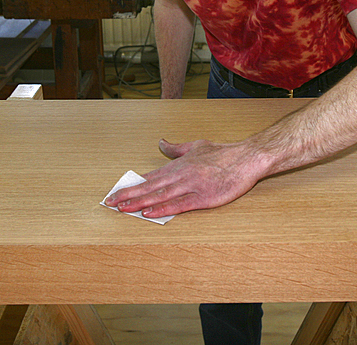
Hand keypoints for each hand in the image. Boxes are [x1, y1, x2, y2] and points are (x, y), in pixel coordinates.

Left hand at [104, 138, 266, 217]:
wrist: (247, 158)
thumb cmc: (223, 153)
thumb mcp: (196, 146)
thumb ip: (175, 148)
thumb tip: (160, 143)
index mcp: (178, 165)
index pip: (149, 177)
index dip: (131, 185)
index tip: (116, 191)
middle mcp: (180, 175)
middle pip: (149, 186)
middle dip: (128, 194)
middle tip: (109, 202)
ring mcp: (190, 186)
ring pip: (159, 195)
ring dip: (139, 202)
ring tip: (122, 208)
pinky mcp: (202, 198)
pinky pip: (179, 205)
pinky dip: (162, 208)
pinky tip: (149, 212)